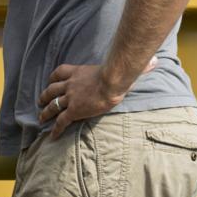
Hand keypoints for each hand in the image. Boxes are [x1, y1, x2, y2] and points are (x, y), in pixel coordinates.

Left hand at [36, 57, 156, 138]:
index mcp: (79, 71)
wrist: (112, 81)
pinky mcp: (74, 110)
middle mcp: (71, 83)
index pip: (60, 72)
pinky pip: (61, 121)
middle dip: (44, 95)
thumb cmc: (118, 72)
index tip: (50, 81)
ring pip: (52, 104)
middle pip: (52, 89)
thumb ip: (134, 64)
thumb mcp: (121, 65)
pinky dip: (55, 129)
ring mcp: (71, 97)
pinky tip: (51, 136)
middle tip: (40, 102)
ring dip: (45, 111)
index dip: (53, 78)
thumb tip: (156, 60)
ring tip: (41, 118)